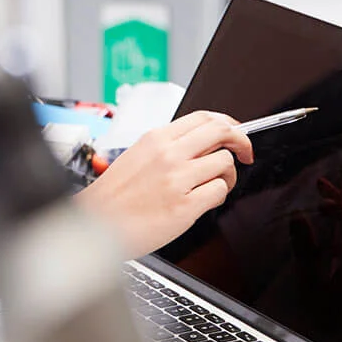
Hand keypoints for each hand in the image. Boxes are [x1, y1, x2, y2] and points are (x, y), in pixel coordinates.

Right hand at [78, 112, 252, 256]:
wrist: (97, 223)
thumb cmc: (114, 195)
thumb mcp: (137, 156)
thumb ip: (168, 147)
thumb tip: (201, 143)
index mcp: (156, 138)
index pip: (204, 117)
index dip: (228, 123)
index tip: (235, 132)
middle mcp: (169, 154)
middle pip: (221, 132)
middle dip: (242, 141)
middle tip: (245, 153)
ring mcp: (177, 179)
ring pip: (225, 163)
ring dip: (228, 175)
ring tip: (215, 185)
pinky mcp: (184, 206)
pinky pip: (219, 192)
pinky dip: (218, 196)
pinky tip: (204, 201)